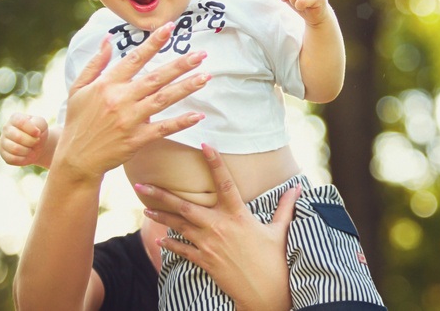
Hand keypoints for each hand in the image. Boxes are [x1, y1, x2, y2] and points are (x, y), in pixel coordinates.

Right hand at [0, 113, 48, 166]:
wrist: (37, 145)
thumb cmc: (38, 132)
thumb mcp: (42, 124)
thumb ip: (39, 123)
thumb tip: (35, 132)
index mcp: (15, 118)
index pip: (21, 122)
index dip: (31, 129)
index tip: (38, 133)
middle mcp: (6, 128)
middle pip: (18, 137)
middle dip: (31, 142)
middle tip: (36, 142)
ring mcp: (3, 141)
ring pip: (15, 149)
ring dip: (28, 151)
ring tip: (31, 148)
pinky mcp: (3, 153)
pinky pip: (12, 159)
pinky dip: (23, 159)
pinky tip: (26, 155)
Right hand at [53, 22, 210, 182]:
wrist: (76, 158)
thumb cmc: (78, 121)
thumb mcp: (78, 88)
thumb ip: (95, 63)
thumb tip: (108, 39)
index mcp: (106, 84)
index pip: (134, 58)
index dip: (153, 42)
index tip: (170, 28)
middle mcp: (120, 99)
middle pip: (155, 77)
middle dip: (180, 64)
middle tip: (202, 54)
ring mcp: (129, 120)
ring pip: (163, 99)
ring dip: (186, 88)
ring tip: (205, 77)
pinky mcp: (136, 139)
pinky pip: (163, 129)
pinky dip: (181, 122)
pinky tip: (198, 115)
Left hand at [137, 144, 298, 310]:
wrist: (266, 293)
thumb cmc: (275, 260)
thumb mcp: (280, 231)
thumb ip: (285, 207)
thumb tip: (297, 188)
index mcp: (238, 216)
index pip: (225, 183)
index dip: (215, 163)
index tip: (204, 145)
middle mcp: (220, 227)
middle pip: (185, 207)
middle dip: (162, 195)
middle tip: (141, 185)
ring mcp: (209, 245)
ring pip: (178, 226)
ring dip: (160, 215)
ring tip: (144, 206)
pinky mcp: (205, 261)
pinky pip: (182, 250)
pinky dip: (170, 243)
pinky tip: (158, 238)